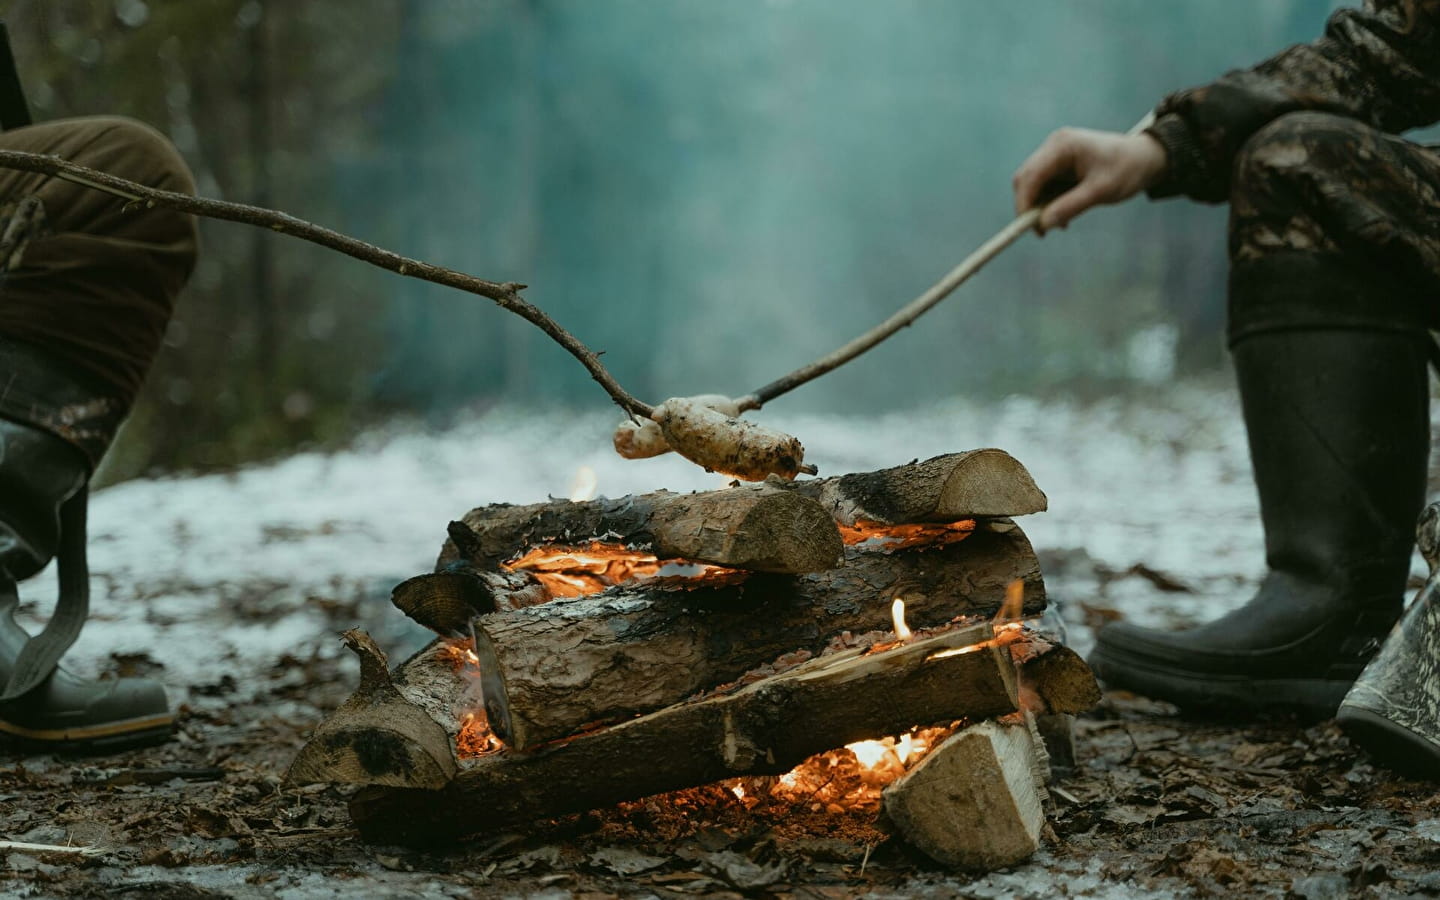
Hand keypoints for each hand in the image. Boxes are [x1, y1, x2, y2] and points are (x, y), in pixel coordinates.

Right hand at [1012, 127, 1168, 232]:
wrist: (1145, 158)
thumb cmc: (1127, 169)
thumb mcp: (1100, 191)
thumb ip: (1070, 206)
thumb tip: (1043, 225)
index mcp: (1062, 146)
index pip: (1029, 175)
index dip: (1024, 203)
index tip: (1029, 227)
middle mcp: (1054, 146)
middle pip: (1026, 179)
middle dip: (1030, 206)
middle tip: (1043, 232)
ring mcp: (1055, 154)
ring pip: (1033, 185)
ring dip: (1041, 207)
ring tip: (1062, 224)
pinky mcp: (1059, 164)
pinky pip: (1045, 186)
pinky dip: (1050, 203)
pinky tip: (1065, 215)